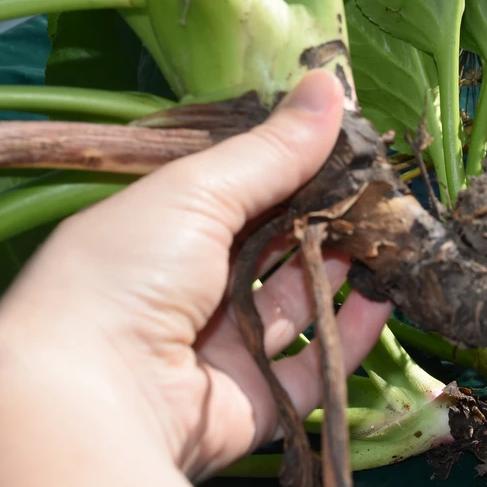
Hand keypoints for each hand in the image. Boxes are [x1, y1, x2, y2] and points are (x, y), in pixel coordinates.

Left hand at [0, 70, 391, 477]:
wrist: (91, 399)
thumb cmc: (129, 271)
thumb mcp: (198, 192)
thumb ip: (272, 149)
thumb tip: (329, 84)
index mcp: (163, 230)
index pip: (238, 190)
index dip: (292, 166)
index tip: (350, 143)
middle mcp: (191, 288)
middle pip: (273, 247)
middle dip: (326, 218)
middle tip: (382, 190)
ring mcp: (222, 348)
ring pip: (297, 304)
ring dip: (341, 271)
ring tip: (394, 235)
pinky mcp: (253, 402)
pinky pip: (312, 368)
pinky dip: (348, 336)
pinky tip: (381, 298)